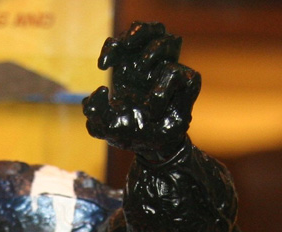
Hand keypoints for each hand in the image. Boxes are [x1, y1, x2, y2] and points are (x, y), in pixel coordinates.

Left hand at [83, 22, 199, 158]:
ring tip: (142, 72)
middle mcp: (151, 66)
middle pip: (150, 30)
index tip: (103, 65)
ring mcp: (170, 72)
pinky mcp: (187, 83)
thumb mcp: (104, 126)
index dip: (113, 46)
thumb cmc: (132, 133)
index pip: (124, 43)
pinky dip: (163, 89)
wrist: (154, 151)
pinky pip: (179, 72)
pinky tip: (153, 108)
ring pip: (168, 42)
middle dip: (136, 32)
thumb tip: (101, 90)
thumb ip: (94, 111)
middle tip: (126, 45)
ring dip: (152, 52)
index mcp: (130, 69)